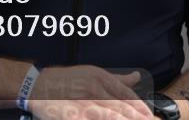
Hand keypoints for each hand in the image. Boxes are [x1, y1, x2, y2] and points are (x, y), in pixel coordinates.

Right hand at [27, 67, 153, 119]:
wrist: (39, 86)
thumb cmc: (67, 79)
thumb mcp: (92, 73)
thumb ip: (116, 79)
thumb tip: (137, 76)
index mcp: (99, 78)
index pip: (125, 94)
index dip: (139, 106)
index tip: (149, 114)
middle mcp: (93, 90)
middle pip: (119, 108)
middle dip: (135, 116)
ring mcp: (82, 105)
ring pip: (107, 115)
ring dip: (120, 119)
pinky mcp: (72, 116)